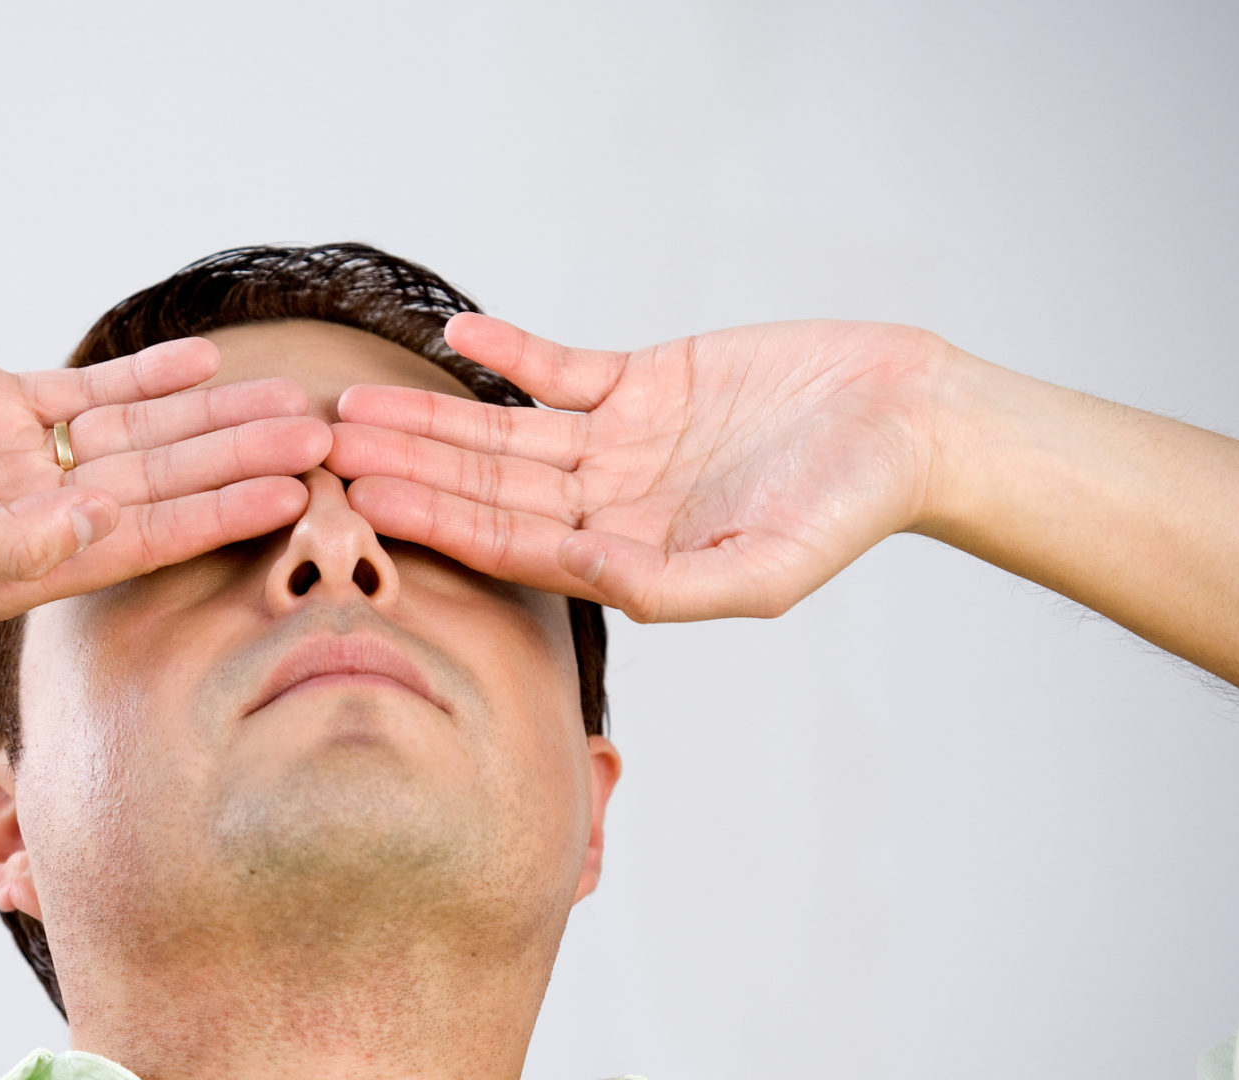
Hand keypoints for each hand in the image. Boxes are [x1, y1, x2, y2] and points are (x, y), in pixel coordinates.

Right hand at [0, 329, 328, 616]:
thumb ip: (4, 543)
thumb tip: (95, 533)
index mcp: (19, 567)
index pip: (142, 543)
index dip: (218, 518)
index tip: (292, 498)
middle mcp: (32, 518)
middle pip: (160, 487)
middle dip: (239, 462)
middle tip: (323, 440)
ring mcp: (18, 460)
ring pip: (141, 437)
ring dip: (213, 417)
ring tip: (289, 396)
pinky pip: (90, 392)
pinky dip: (146, 378)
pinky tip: (205, 363)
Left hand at [327, 314, 952, 621]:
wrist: (909, 421)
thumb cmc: (851, 507)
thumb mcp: (767, 569)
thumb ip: (672, 585)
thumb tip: (589, 584)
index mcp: (627, 558)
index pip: (511, 544)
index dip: (438, 522)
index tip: (370, 504)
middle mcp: (610, 505)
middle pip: (488, 486)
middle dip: (410, 466)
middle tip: (329, 448)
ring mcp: (621, 444)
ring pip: (505, 430)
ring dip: (434, 415)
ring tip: (359, 400)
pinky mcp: (643, 383)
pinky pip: (558, 366)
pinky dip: (509, 350)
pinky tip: (452, 336)